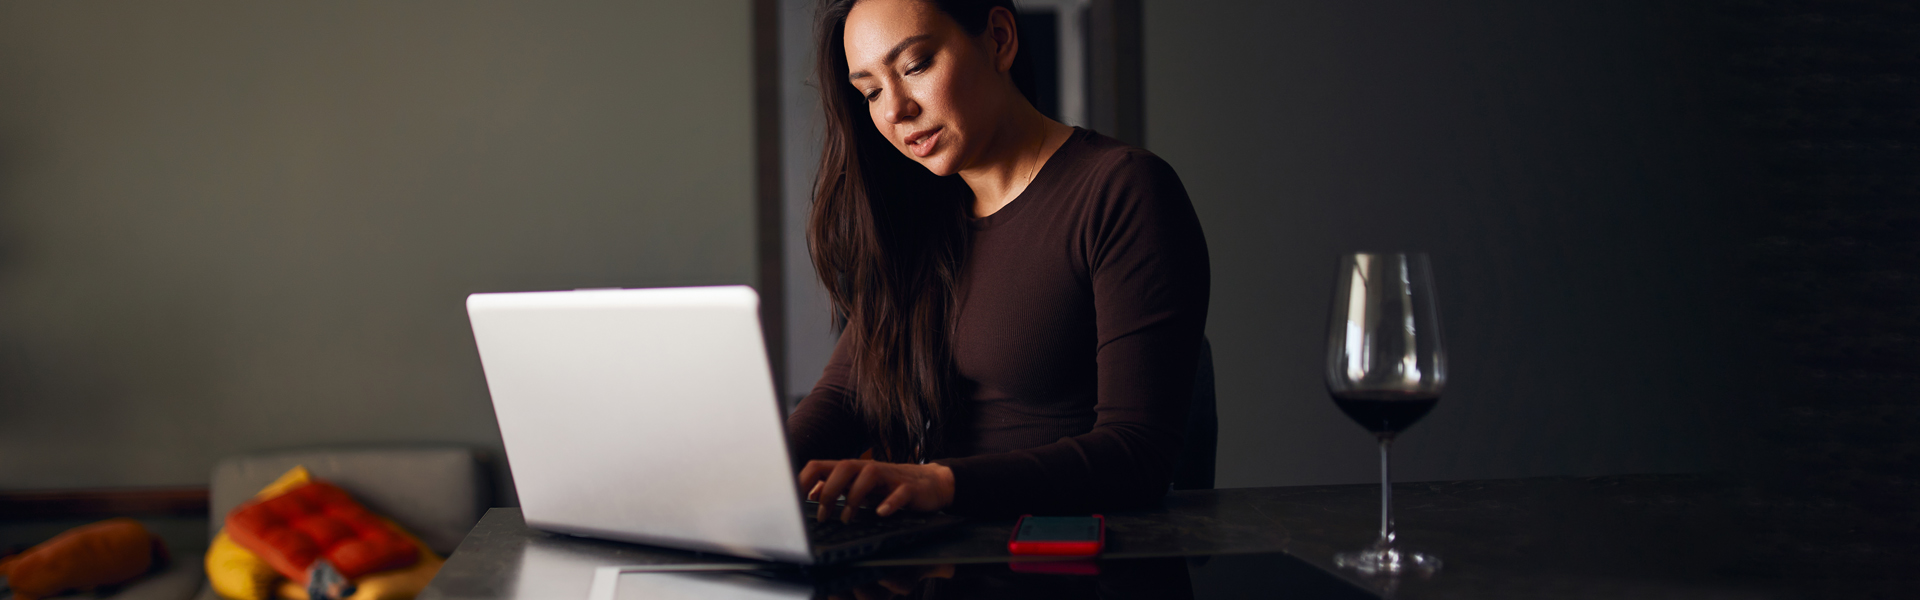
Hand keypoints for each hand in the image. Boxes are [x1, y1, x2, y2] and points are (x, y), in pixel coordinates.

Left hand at [798, 459, 954, 521]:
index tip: (792, 500)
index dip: (803, 480)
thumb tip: (809, 492)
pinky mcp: (909, 488)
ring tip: (848, 518)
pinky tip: (881, 513)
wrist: (930, 484)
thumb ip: (836, 488)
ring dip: (854, 497)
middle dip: (829, 492)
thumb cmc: (889, 487)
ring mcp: (889, 476)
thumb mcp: (859, 488)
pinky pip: (899, 492)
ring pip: (867, 475)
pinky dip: (889, 503)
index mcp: (852, 470)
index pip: (820, 465)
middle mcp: (868, 469)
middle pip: (842, 468)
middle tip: (824, 516)